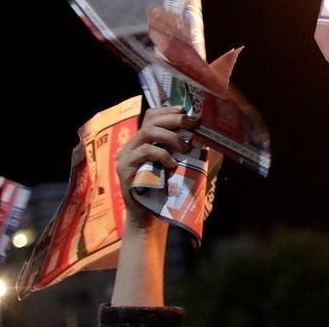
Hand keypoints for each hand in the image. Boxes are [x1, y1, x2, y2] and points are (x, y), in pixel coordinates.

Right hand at [115, 105, 198, 232]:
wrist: (148, 217)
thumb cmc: (163, 191)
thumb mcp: (173, 165)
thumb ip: (180, 150)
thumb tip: (204, 136)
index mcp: (141, 142)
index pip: (150, 116)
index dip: (168, 111)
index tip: (185, 111)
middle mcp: (131, 146)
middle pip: (150, 121)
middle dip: (174, 119)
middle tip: (192, 124)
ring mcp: (125, 156)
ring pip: (147, 132)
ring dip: (171, 137)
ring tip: (185, 147)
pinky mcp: (124, 168)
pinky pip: (145, 151)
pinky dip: (162, 154)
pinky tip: (172, 164)